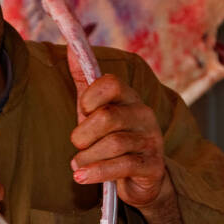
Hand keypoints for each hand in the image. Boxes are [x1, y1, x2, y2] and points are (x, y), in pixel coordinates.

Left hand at [69, 75, 170, 210]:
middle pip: (108, 117)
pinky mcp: (153, 166)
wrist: (139, 180)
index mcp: (129, 98)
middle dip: (83, 134)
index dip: (90, 97)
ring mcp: (151, 141)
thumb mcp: (95, 110)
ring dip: (88, 157)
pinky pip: (123, 166)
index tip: (82, 111)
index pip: (112, 82)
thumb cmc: (111, 140)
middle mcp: (144, 115)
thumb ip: (84, 79)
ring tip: (78, 166)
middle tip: (77, 145)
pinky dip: (98, 172)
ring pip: (114, 144)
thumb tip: (71, 43)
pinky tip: (82, 177)